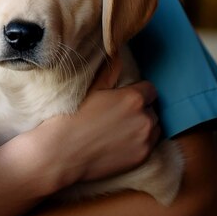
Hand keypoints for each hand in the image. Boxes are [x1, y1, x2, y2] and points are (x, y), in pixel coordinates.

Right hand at [23, 55, 161, 193]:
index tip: (125, 96)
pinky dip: (140, 142)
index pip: (151, 89)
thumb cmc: (74, 117)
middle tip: (120, 113)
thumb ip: (109, 72)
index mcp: (134, 98)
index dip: (138, 91)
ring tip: (121, 128)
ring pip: (154, 128)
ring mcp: (145, 141)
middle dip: (141, 109)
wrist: (62, 152)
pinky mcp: (141, 158)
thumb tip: (117, 56)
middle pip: (153, 109)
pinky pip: (149, 146)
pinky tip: (120, 141)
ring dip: (143, 126)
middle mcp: (145, 119)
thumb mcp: (91, 89)